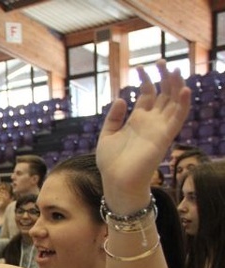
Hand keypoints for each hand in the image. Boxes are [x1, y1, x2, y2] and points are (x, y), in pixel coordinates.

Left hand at [96, 60, 190, 210]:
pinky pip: (178, 119)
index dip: (146, 79)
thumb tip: (121, 98)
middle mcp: (150, 122)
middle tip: (162, 60)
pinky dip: (183, 104)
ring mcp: (159, 128)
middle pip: (163, 94)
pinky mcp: (164, 137)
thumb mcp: (107, 135)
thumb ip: (114, 117)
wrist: (116, 181)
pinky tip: (185, 89)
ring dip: (176, 86)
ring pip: (173, 102)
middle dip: (163, 77)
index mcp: (137, 120)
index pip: (147, 94)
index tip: (141, 66)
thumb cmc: (110, 162)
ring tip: (175, 69)